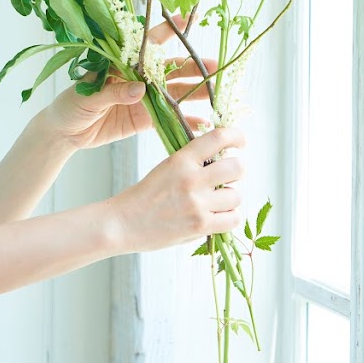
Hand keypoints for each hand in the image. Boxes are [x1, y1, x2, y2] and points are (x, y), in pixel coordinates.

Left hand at [38, 16, 215, 152]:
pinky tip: (202, 122)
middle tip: (215, 67)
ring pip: (173, 92)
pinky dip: (185, 120)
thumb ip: (113, 92)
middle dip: (192, 66)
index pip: (148, 43)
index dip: (168, 30)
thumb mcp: (87, 95)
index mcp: (121, 63)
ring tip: (214, 92)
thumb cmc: (69, 105)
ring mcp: (142, 98)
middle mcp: (136, 77)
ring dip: (194, 91)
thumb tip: (140, 90)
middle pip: (169, 69)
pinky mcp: (143, 119)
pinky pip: (168, 117)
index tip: (188, 18)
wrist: (64, 133)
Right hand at [107, 126, 246, 251]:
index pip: (218, 138)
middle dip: (237, 171)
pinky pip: (234, 218)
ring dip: (231, 198)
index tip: (241, 141)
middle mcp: (191, 178)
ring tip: (218, 201)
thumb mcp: (166, 168)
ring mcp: (197, 203)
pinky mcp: (200, 226)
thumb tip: (223, 158)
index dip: (236, 136)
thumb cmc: (144, 196)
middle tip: (229, 177)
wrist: (121, 223)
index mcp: (181, 159)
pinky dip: (230, 217)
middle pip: (237, 167)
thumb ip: (192, 162)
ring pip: (237, 195)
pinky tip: (217, 216)